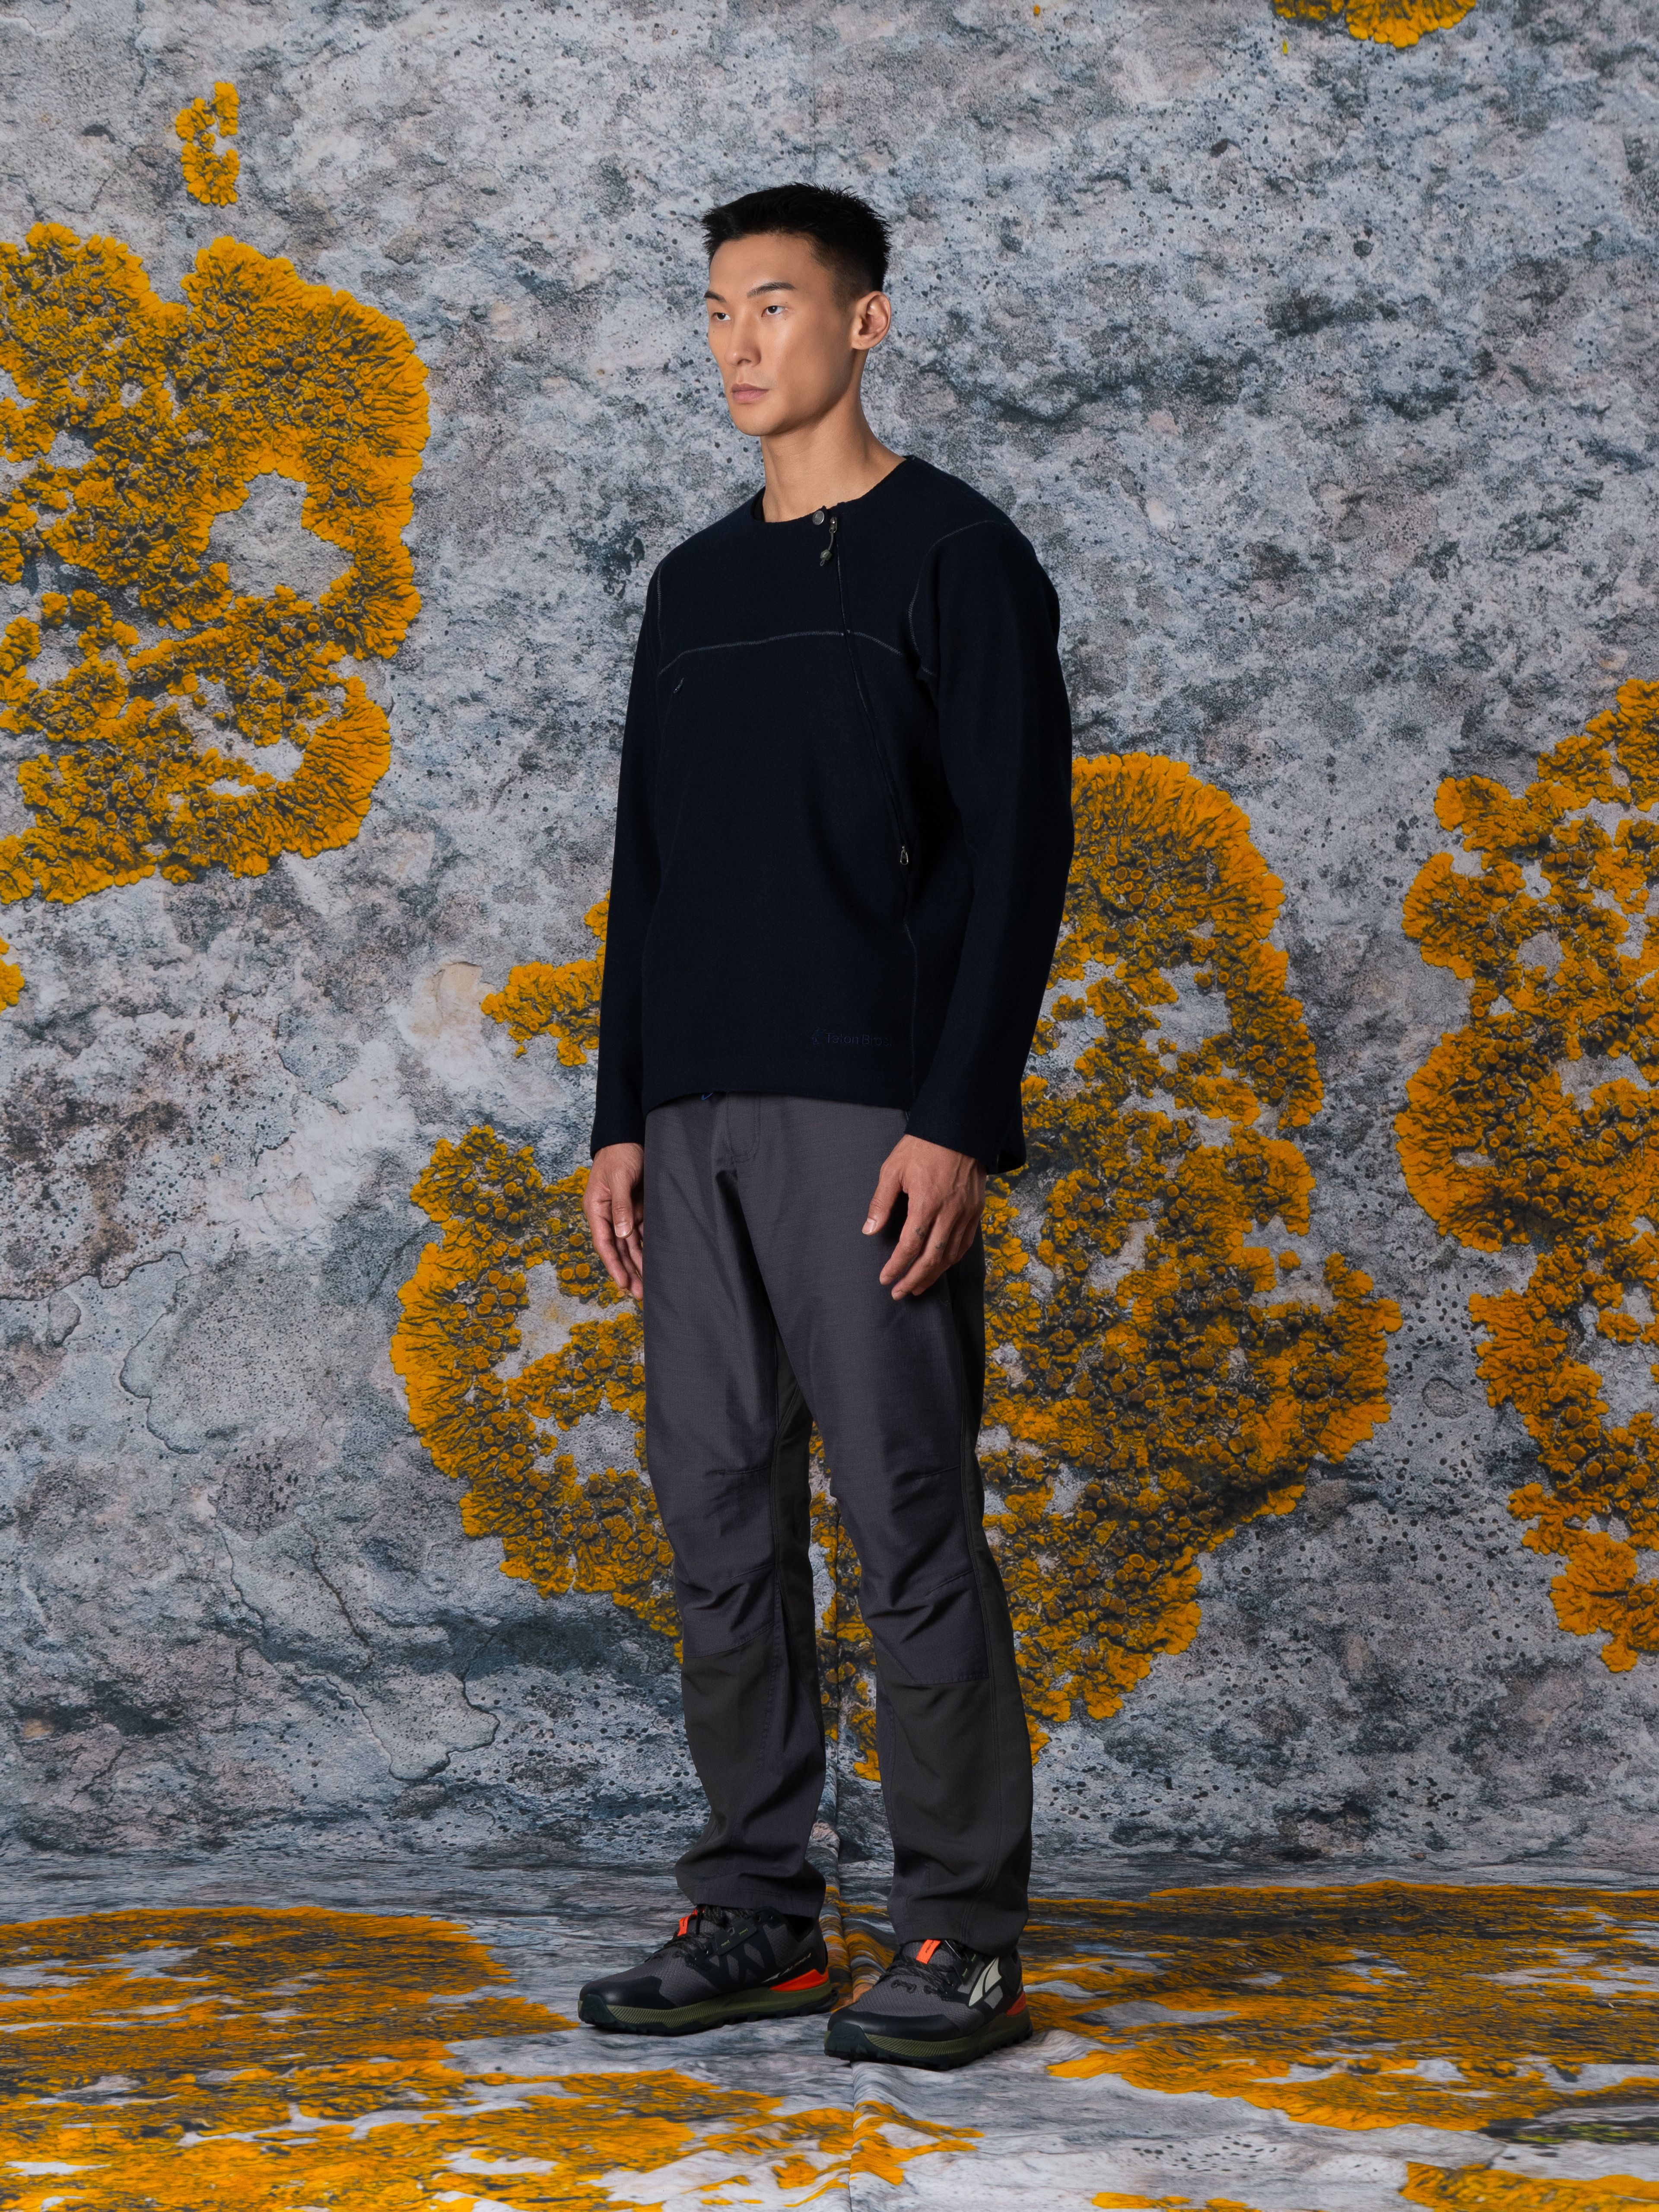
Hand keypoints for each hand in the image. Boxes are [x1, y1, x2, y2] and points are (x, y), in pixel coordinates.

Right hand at [586, 1142, 643, 1299]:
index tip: (623, 1284)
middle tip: (641, 1293)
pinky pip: (642, 1233)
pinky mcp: (637, 1209)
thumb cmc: (620, 1153)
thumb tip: (621, 1234)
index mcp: (597, 1208)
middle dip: (628, 1271)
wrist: (631, 1135)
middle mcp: (609, 1215)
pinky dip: (648, 1248)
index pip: (605, 1243)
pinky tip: (655, 1263)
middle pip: (618, 1249)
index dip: (613, 1265)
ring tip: (649, 1285)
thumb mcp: (619, 1177)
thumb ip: (620, 1205)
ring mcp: (623, 1213)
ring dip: (638, 1264)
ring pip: (631, 1245)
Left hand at [862, 1134, 987, 1298]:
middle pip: (932, 1258)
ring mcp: (966, 1213)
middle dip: (914, 1279)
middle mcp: (949, 1212)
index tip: (885, 1279)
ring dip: (934, 1274)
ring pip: (951, 1255)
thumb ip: (881, 1202)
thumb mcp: (893, 1169)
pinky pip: (966, 1243)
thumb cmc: (923, 1146)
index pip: (910, 1246)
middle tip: (899, 1293)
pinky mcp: (976, 1210)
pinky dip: (952, 1259)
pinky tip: (941, 1266)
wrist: (960, 1129)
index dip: (897, 1266)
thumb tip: (870, 1230)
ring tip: (918, 1287)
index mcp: (926, 1203)